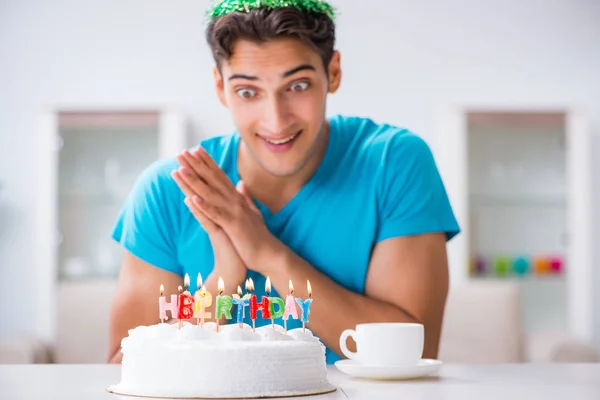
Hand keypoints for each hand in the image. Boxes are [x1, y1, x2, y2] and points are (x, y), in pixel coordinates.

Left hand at [173, 147, 276, 270]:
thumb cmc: (259, 236)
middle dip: (196, 165)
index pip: (219, 175)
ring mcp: (234, 212)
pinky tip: (192, 199)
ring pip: (210, 194)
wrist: (269, 254)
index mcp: (237, 198)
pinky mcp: (233, 226)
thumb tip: (242, 183)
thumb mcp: (253, 212)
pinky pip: (216, 215)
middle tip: (181, 152)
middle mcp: (235, 201)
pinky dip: (204, 207)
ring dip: (195, 181)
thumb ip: (246, 197)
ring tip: (181, 169)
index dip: (207, 162)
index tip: (195, 149)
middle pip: (212, 179)